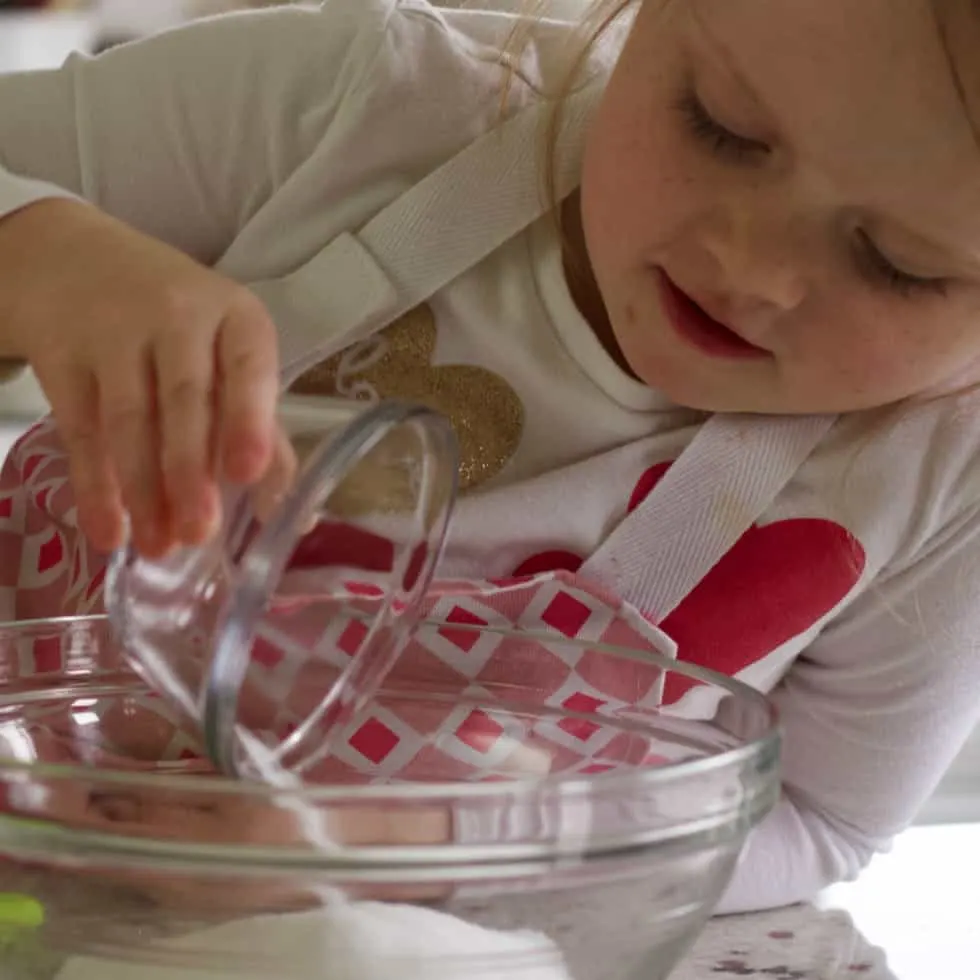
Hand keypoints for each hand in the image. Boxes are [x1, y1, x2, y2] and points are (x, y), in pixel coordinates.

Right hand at [0, 199, 280, 555]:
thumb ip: (260, 425)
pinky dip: (94, 486)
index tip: (248, 473)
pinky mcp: (63, 356)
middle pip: (184, 399)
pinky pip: (81, 429)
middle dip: (189, 471)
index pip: (247, 366)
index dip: (248, 420)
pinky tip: (108, 531)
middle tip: (199, 533)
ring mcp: (114, 332)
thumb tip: (295, 514)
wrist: (77, 262)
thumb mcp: (228, 352)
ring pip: (129, 419)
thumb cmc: (180, 324)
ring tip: (158, 546)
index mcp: (236, 317)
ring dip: (144, 489)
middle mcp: (178, 316)